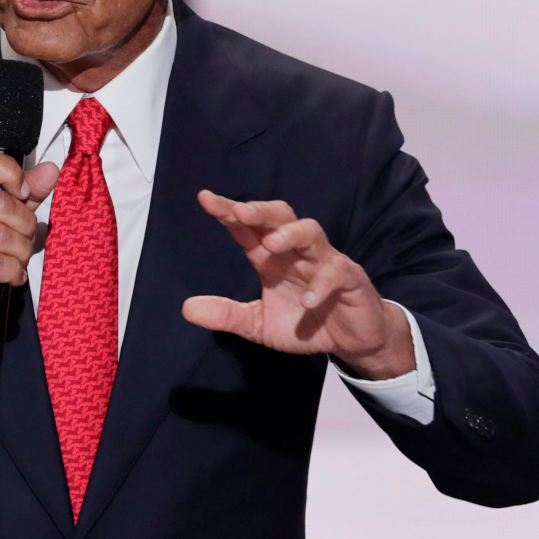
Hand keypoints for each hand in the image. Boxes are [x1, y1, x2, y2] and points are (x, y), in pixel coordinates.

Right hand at [0, 149, 58, 365]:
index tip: (23, 193)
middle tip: (23, 238)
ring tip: (17, 258)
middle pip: (0, 204)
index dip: (12, 174)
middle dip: (24, 224)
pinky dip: (13, 270)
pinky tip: (11, 274)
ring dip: (21, 250)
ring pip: (2, 235)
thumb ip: (24, 191)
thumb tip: (51, 170)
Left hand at [181, 190, 414, 379]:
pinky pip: (336, 273)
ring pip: (310, 232)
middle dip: (260, 210)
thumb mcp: (259, 325)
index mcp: (271, 258)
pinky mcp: (349, 279)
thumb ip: (227, 315)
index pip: (247, 228)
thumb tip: (186, 308)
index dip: (228, 211)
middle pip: (280, 216)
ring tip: (271, 244)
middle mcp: (296, 252)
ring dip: (290, 234)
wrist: (351, 341)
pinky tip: (305, 301)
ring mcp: (324, 262)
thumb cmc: (304, 325)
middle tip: (240, 211)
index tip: (205, 198)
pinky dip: (320, 285)